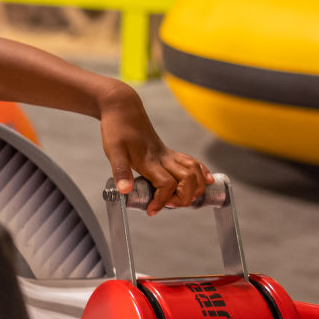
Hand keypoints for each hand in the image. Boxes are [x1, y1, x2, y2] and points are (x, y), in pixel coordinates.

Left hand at [99, 86, 210, 215]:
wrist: (123, 108)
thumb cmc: (116, 129)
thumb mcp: (113, 151)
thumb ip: (120, 171)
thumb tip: (125, 191)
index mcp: (149, 161)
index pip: (167, 185)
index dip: (163, 201)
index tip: (151, 210)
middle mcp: (163, 158)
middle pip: (188, 181)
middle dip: (184, 198)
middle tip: (168, 205)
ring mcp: (168, 154)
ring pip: (194, 171)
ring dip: (195, 188)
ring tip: (182, 199)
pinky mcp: (169, 151)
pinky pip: (191, 162)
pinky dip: (201, 172)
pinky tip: (205, 180)